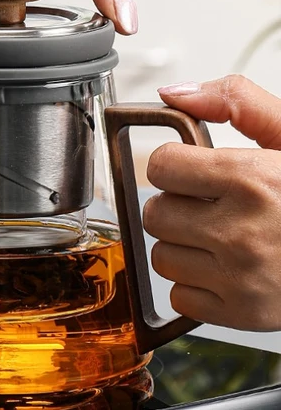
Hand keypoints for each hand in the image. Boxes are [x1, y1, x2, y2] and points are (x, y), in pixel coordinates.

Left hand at [143, 76, 280, 331]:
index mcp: (253, 180)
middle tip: (211, 206)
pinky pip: (178, 297)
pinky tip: (228, 270)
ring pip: (161, 258)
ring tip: (224, 238)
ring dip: (183, 247)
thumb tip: (173, 94)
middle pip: (155, 214)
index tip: (192, 170)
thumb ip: (237, 104)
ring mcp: (240, 280)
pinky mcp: (241, 315)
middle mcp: (242, 233)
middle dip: (177, 206)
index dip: (175, 165)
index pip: (160, 167)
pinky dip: (196, 286)